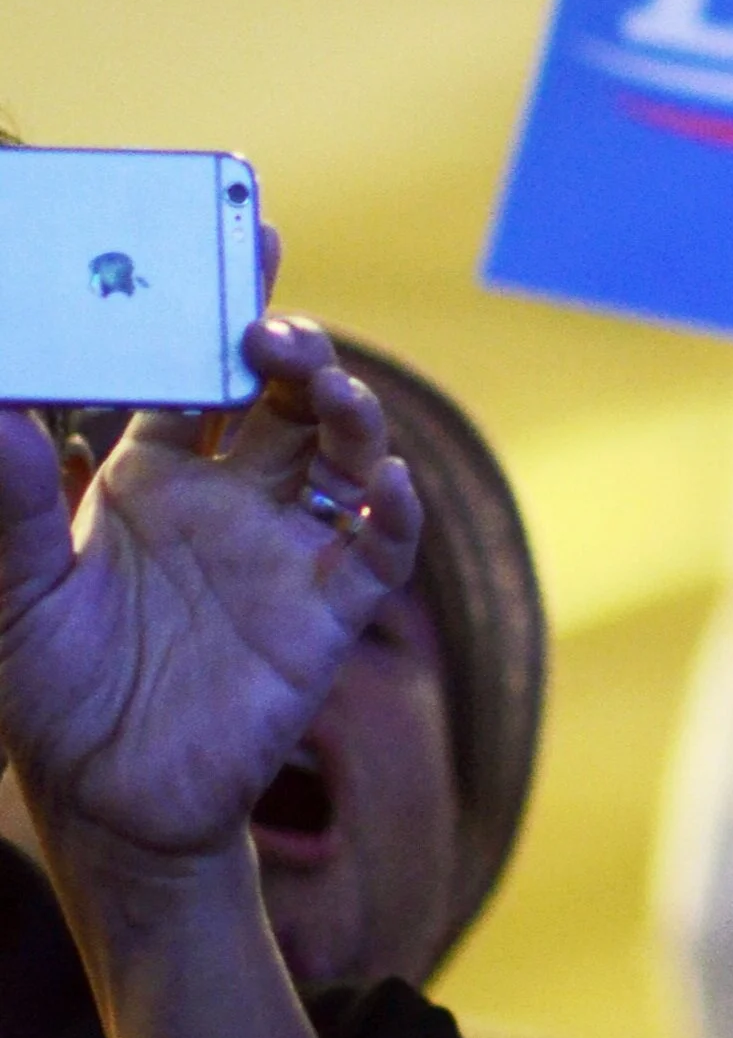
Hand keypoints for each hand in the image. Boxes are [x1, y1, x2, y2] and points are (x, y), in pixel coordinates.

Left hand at [0, 316, 418, 892]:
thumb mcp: (13, 596)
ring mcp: (285, 550)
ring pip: (341, 450)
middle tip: (267, 328)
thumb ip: (11, 504)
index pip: (197, 367)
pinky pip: (377, 550)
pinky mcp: (325, 614)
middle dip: (288, 346)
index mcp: (153, 476)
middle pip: (282, 392)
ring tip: (324, 388)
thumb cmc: (54, 692)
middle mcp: (230, 499)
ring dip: (345, 408)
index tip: (239, 234)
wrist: (110, 804)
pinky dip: (390, 513)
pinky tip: (376, 488)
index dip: (222, 302)